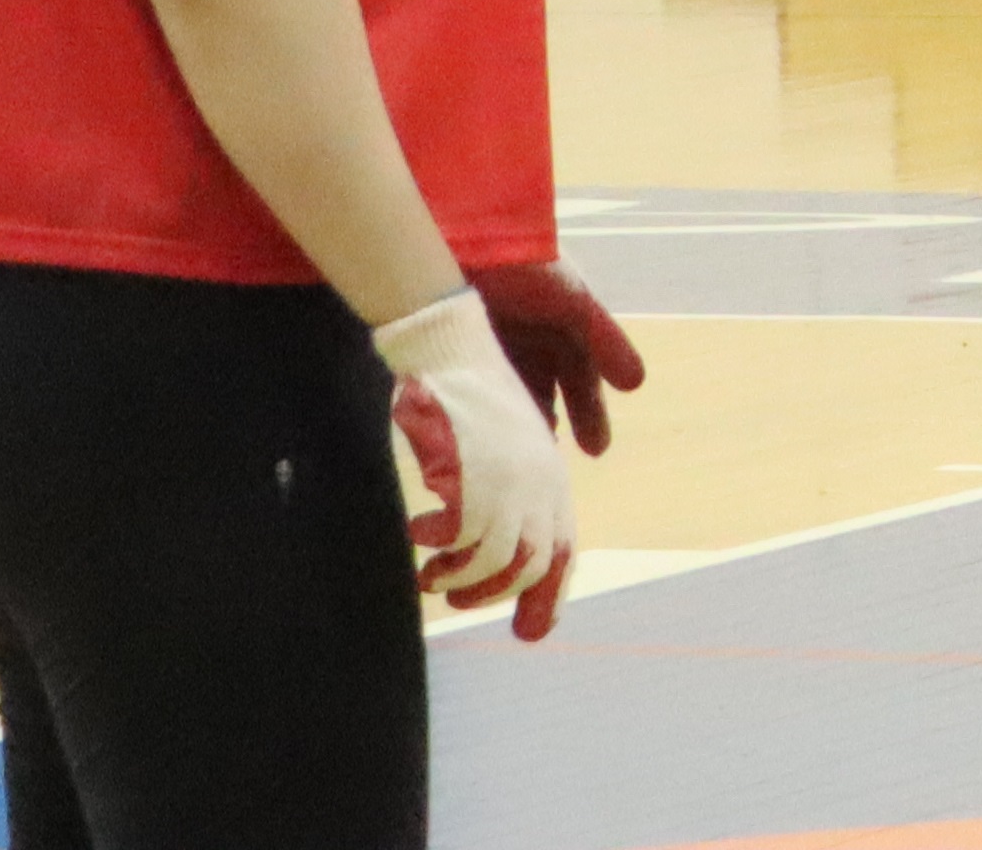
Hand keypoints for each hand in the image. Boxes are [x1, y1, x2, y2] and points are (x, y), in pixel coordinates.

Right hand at [376, 286, 577, 638]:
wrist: (454, 349)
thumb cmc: (466, 403)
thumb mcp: (493, 454)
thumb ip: (496, 497)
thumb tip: (469, 545)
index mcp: (550, 478)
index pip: (563, 549)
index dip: (548, 595)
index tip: (532, 632)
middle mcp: (543, 481)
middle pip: (537, 563)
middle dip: (498, 596)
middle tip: (457, 602)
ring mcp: (515, 477)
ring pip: (503, 558)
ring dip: (464, 578)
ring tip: (432, 576)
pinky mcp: (481, 472)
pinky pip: (466, 532)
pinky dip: (441, 545)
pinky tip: (418, 534)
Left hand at [470, 260, 645, 454]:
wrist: (466, 240)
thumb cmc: (528, 267)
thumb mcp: (574, 304)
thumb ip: (605, 342)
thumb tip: (638, 384)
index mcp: (562, 330)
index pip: (581, 380)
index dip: (590, 413)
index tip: (596, 449)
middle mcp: (529, 342)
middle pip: (544, 394)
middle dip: (548, 426)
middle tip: (548, 464)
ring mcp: (491, 347)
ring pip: (507, 396)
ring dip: (513, 424)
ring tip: (514, 457)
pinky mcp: (458, 351)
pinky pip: (471, 389)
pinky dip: (478, 411)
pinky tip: (477, 432)